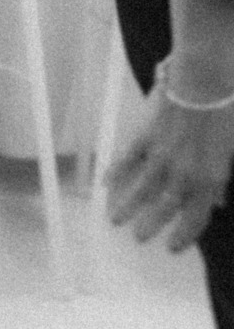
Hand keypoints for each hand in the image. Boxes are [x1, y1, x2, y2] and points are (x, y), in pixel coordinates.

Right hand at [106, 86, 233, 252]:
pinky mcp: (144, 138)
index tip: (172, 247)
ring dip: (127, 207)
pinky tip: (106, 184)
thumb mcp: (230, 151)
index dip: (183, 235)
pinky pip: (127, 160)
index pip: (196, 218)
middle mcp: (183, 175)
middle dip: (150, 226)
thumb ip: (220, 178)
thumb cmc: (224, 112)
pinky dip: (116, 173)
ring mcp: (161, 157)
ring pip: (141, 190)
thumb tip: (217, 201)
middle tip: (139, 237)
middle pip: (164, 209)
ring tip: (115, 219)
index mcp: (209, 180)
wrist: (203, 82)